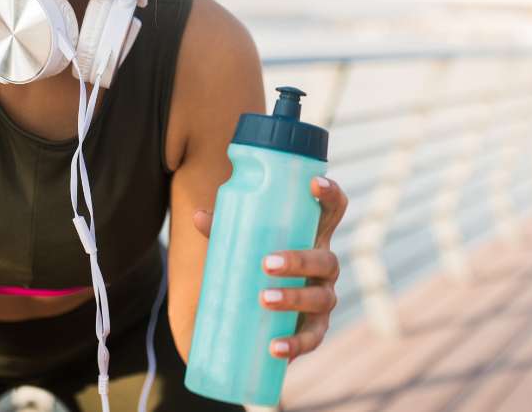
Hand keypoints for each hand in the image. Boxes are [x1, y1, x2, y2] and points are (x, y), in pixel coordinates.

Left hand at [192, 175, 348, 362]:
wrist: (251, 317)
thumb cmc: (251, 267)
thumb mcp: (239, 247)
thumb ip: (222, 232)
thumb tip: (198, 216)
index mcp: (312, 237)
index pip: (333, 211)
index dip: (330, 194)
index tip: (313, 184)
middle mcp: (325, 267)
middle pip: (325, 259)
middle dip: (299, 260)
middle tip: (265, 263)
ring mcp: (324, 299)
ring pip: (320, 298)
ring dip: (294, 298)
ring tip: (264, 299)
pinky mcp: (315, 330)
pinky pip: (312, 339)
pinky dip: (295, 344)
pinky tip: (275, 347)